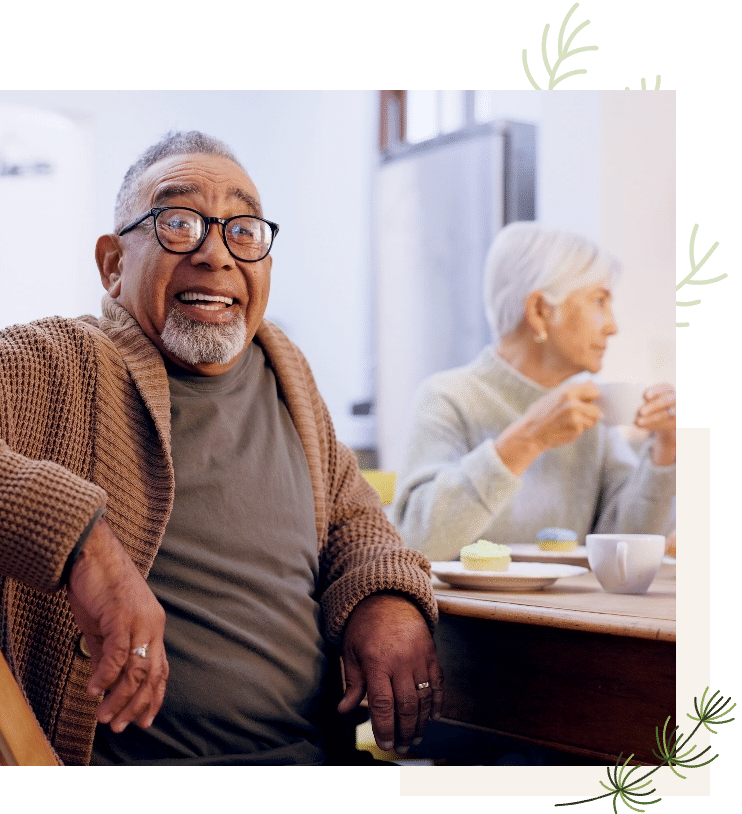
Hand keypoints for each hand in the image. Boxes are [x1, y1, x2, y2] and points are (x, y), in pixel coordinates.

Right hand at [66, 516, 167, 732]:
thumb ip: (109, 652)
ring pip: (137, 670)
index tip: (144, 720)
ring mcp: (140, 620)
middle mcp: (153, 625)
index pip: (160, 669)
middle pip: (152, 675)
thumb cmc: (99, 586)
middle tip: (120, 727)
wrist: (93, 553)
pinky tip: (92, 690)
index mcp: (153, 626)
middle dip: (137, 706)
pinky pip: (117, 655)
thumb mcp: (105, 625)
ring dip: (119, 699)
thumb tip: (106, 682)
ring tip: (104, 717)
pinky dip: (104, 677)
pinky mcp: (122, 616)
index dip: (153, 697)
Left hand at [337, 592, 443, 753]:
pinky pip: (438, 682)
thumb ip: (352, 682)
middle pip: (406, 706)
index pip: (383, 704)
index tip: (386, 743)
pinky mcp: (431, 653)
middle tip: (403, 746)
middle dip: (405, 731)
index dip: (385, 728)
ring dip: (421, 722)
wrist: (388, 597)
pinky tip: (434, 717)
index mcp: (377, 662)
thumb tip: (344, 709)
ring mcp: (418, 657)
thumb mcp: (351, 651)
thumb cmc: (365, 626)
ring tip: (417, 737)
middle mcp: (400, 661)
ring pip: (423, 698)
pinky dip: (438, 701)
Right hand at [496, 382, 600, 474]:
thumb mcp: (553, 396)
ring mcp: (576, 418)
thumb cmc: (540, 414)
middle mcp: (573, 404)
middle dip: (590, 412)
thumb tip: (590, 383)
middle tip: (578, 415)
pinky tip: (565, 428)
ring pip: (593, 420)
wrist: (530, 433)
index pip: (593, 390)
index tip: (588, 401)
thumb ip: (572, 390)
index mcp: (567, 392)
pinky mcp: (576, 430)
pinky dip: (578, 429)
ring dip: (586, 422)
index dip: (592, 396)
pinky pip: (584, 429)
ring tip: (570, 422)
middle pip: (596, 408)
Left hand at [635, 382, 675, 464]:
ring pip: (667, 414)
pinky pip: (666, 425)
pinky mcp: (677, 423)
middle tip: (641, 412)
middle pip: (667, 401)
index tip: (645, 396)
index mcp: (667, 389)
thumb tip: (619, 397)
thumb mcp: (649, 399)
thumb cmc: (652, 405)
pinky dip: (653, 426)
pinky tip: (642, 427)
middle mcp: (675, 398)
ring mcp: (677, 411)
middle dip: (654, 406)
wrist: (667, 419)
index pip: (664, 387)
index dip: (656, 390)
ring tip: (639, 421)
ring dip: (652, 419)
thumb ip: (641, 398)